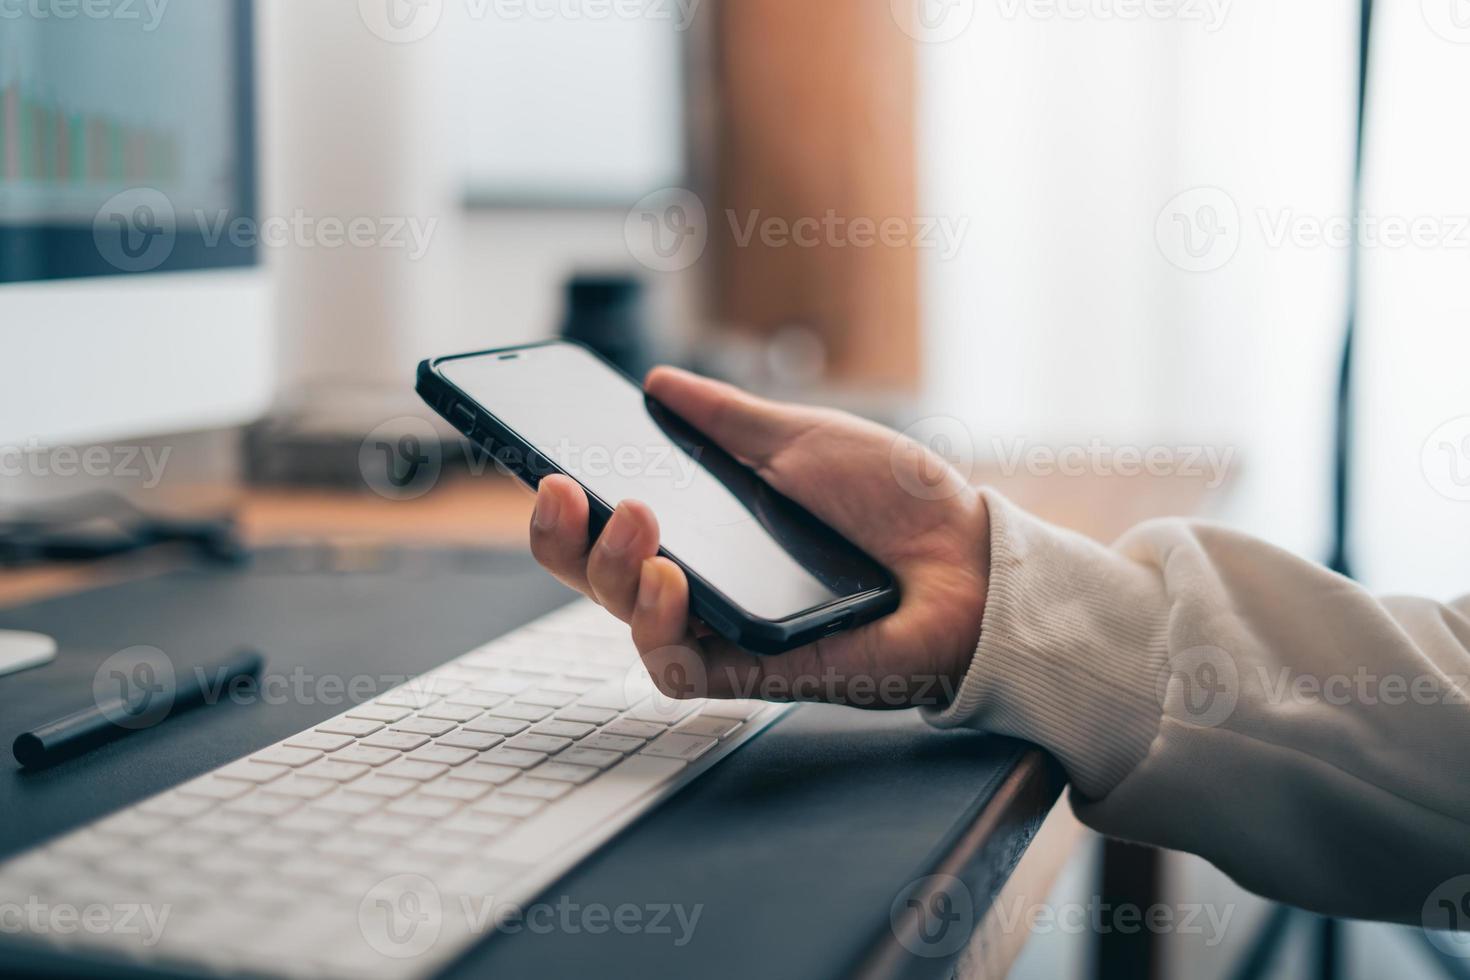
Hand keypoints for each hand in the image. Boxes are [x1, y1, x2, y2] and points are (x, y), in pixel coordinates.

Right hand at [529, 366, 989, 708]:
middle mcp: (704, 582)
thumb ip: (725, 419)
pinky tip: (671, 581)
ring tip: (635, 520)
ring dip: (610, 569)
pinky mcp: (753, 671)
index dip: (566, 503)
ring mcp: (725, 628)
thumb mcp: (801, 438)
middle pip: (598, 575)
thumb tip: (658, 383)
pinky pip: (676, 672)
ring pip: (625, 621)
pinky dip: (657, 630)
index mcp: (707, 529)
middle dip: (561, 536)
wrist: (970, 556)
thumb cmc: (896, 499)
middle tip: (565, 487)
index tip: (543, 460)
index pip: (611, 523)